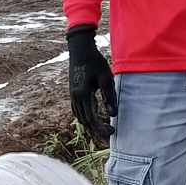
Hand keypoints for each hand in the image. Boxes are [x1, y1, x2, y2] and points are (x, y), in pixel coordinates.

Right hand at [66, 26, 116, 145]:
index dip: (101, 128)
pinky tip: (93, 118)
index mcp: (82, 94)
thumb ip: (109, 96)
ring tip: (101, 129)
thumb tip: (113, 114)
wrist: (80, 48)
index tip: (112, 132)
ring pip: (80, 117)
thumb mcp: (105, 78)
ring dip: (90, 125)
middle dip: (96, 130)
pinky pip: (78, 110)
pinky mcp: (73, 91)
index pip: (91, 118)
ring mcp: (72, 95)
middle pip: (84, 121)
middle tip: (109, 136)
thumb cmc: (94, 60)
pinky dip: (85, 117)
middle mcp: (75, 97)